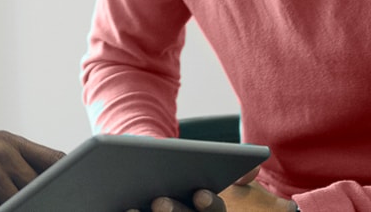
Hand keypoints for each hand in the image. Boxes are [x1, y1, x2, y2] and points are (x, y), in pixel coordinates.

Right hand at [0, 130, 64, 210]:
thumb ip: (17, 166)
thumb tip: (59, 183)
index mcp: (6, 141)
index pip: (57, 160)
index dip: (71, 180)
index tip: (81, 191)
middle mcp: (0, 152)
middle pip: (44, 188)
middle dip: (44, 202)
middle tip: (43, 204)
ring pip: (25, 205)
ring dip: (18, 210)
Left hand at [137, 166, 287, 211]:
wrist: (135, 173)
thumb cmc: (169, 168)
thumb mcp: (191, 163)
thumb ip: (219, 164)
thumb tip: (253, 170)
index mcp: (206, 210)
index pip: (214, 211)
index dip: (209, 205)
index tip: (200, 193)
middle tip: (160, 200)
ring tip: (130, 208)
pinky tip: (116, 209)